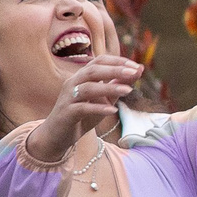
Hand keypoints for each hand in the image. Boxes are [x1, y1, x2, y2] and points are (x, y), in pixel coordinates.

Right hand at [26, 57, 142, 164]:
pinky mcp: (67, 113)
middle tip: (134, 72)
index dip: (117, 61)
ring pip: (88, 88)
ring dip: (109, 88)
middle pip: (93, 70)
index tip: (136, 66)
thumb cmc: (83, 115)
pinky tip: (112, 110)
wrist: (58, 135)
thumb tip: (138, 69)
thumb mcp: (104, 99)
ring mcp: (68, 97)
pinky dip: (98, 108)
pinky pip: (83, 108)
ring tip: (128, 91)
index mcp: (82, 76)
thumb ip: (118, 85)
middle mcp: (73, 83)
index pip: (99, 61)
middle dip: (114, 70)